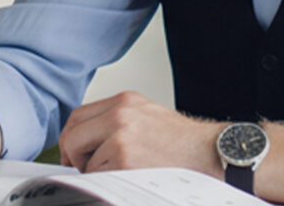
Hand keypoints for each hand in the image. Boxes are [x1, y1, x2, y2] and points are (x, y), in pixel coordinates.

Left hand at [57, 92, 222, 176]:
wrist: (212, 154)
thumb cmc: (185, 143)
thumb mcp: (148, 117)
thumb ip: (117, 122)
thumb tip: (88, 140)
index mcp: (125, 101)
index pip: (79, 115)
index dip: (71, 137)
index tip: (73, 151)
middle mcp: (121, 114)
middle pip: (73, 134)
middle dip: (72, 155)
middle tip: (81, 168)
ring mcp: (121, 136)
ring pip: (85, 159)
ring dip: (96, 172)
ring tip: (122, 172)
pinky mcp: (124, 159)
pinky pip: (98, 176)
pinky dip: (108, 182)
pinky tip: (129, 178)